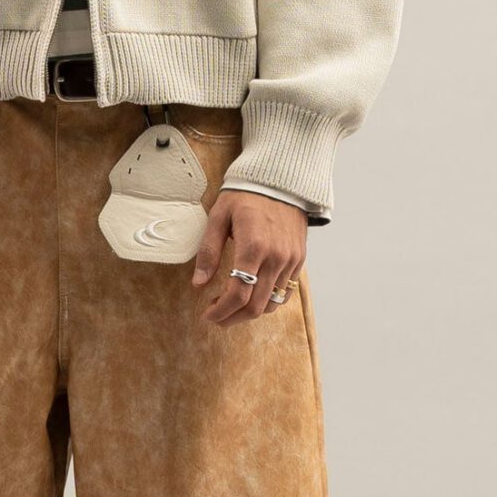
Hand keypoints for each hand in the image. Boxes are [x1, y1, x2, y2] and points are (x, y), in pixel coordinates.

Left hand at [191, 190, 306, 324]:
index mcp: (253, 247)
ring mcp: (290, 260)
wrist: (280, 179)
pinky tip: (251, 295)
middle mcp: (276, 258)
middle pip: (255, 306)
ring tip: (231, 306)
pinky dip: (267, 301)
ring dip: (249, 312)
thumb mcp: (218, 217)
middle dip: (232, 318)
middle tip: (216, 317)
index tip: (207, 315)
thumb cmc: (245, 195)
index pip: (237, 294)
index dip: (220, 311)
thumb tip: (198, 283)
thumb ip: (208, 251)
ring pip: (272, 303)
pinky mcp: (299, 259)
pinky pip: (285, 292)